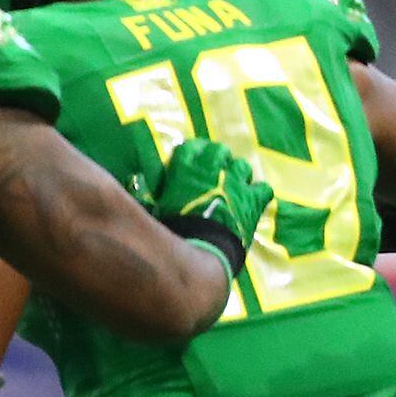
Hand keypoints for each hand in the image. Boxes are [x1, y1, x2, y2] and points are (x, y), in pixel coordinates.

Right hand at [147, 137, 272, 272]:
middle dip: (217, 159)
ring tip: (233, 184)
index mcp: (186, 169)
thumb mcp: (154, 207)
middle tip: (214, 172)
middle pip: (219, 151)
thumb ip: (148, 191)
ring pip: (243, 166)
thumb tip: (133, 179)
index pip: (191, 148)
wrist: (202, 248)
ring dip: (238, 174)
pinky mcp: (254, 199)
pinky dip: (258, 193)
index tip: (190, 160)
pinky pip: (263, 188)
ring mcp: (236, 183)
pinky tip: (252, 199)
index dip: (192, 153)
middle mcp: (213, 169)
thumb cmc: (174, 229)